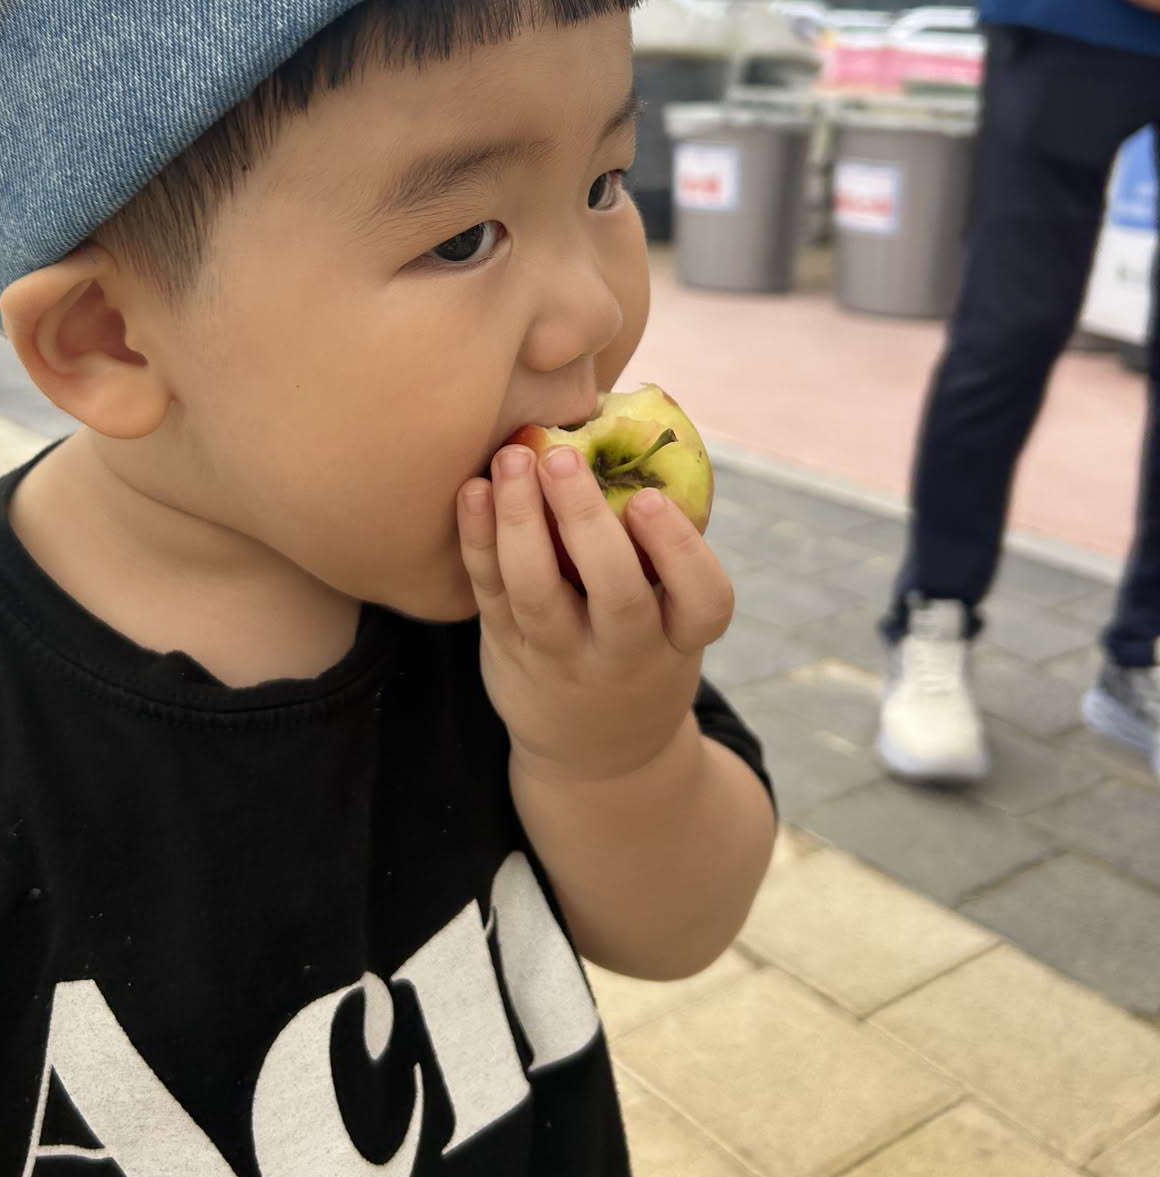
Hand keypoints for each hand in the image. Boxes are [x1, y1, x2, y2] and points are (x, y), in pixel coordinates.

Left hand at [457, 443, 733, 784]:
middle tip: (564, 456)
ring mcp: (562, 658)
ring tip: (513, 458)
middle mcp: (627, 655)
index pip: (704, 602)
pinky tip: (473, 490)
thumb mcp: (675, 618)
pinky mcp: (508, 652)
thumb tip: (649, 420)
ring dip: (521, 523)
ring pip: (538, 597)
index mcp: (682, 638)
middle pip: (615, 596)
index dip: (680, 552)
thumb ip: (665, 547)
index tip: (650, 499)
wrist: (596, 755)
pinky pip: (490, 595)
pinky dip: (478, 541)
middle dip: (586, 523)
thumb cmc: (644, 645)